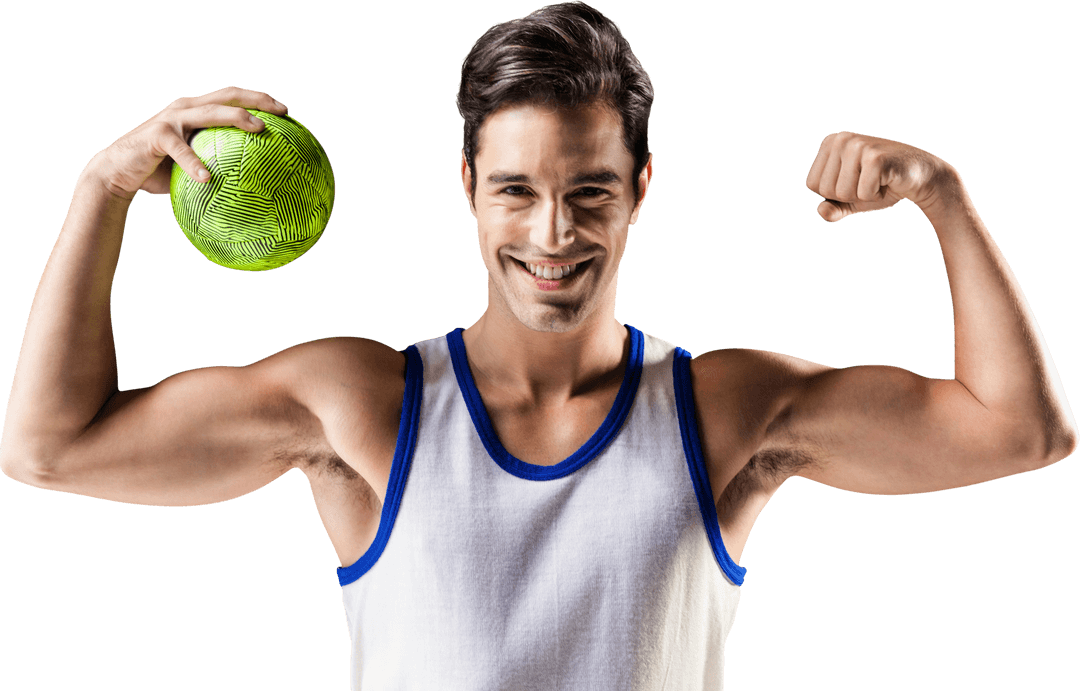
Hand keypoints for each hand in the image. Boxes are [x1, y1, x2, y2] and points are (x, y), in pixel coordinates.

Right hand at [89, 86, 288, 199]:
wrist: (119, 173)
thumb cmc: (160, 172)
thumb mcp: (193, 164)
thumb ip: (216, 163)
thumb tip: (251, 185)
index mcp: (196, 112)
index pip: (231, 98)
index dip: (258, 99)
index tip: (285, 110)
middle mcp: (185, 109)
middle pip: (226, 96)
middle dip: (256, 100)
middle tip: (282, 111)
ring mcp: (171, 119)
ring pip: (209, 112)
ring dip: (236, 118)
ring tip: (258, 129)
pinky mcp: (156, 135)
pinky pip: (180, 149)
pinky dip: (194, 162)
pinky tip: (207, 178)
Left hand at [805, 131, 954, 221]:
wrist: (920, 177)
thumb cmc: (881, 186)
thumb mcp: (851, 200)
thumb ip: (833, 208)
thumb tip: (821, 211)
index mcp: (830, 143)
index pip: (812, 185)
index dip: (835, 194)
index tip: (856, 182)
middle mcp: (841, 139)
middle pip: (826, 190)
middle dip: (849, 196)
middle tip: (869, 182)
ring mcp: (858, 145)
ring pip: (842, 194)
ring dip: (863, 196)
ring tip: (878, 181)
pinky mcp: (876, 157)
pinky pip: (863, 194)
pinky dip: (877, 196)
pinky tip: (888, 182)